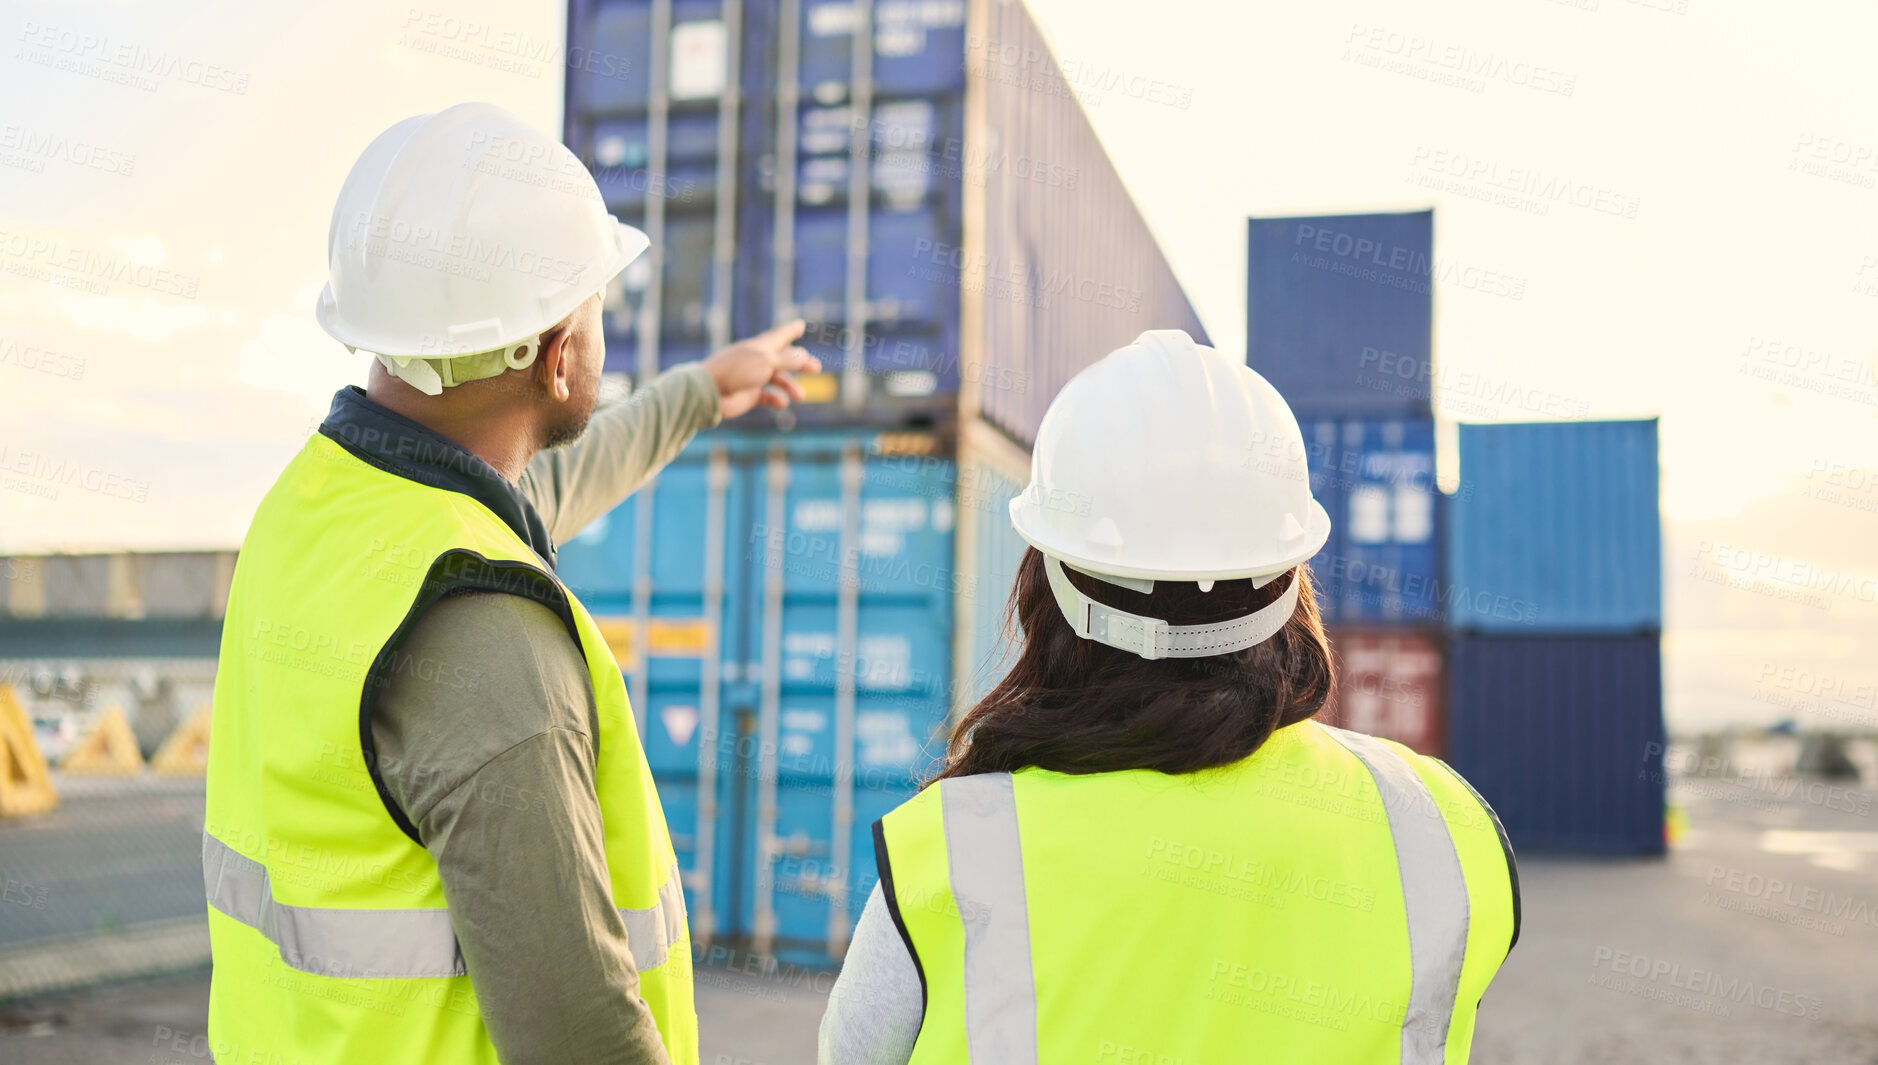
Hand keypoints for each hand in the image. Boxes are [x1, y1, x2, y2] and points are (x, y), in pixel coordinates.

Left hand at [702, 320, 822, 419]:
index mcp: (759, 347)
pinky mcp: (748, 395)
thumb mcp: (766, 362)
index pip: (778, 336)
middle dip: (800, 363)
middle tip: (816, 368)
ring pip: (777, 379)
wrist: (710, 392)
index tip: (800, 324)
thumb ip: (786, 360)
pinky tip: (782, 403)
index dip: (790, 330)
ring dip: (790, 386)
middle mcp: (757, 360)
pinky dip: (776, 399)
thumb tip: (804, 357)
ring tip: (800, 396)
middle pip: (783, 359)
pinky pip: (767, 396)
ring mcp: (752, 378)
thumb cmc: (736, 370)